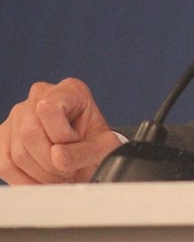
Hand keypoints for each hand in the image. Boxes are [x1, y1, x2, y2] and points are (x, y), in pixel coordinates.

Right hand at [0, 78, 120, 183]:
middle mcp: (39, 97)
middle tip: (68, 170)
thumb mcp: (104, 148)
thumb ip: (85, 151)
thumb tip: (56, 156)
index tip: (77, 143)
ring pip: (17, 154)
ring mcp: (17, 117)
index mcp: (69, 90)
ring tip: (58, 175)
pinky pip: (4, 165)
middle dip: (50, 162)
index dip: (62, 135)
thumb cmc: (95, 147)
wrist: (86, 159)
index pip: (49, 108)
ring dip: (40, 174)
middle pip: (29, 133)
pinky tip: (41, 180)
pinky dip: (24, 180)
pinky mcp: (2, 139)